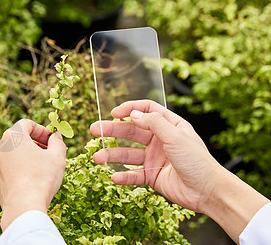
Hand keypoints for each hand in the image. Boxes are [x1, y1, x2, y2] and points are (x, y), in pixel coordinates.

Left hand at [0, 119, 66, 230]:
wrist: (23, 208)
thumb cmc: (41, 178)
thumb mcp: (57, 157)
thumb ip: (57, 142)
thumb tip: (56, 137)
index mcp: (12, 136)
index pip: (27, 124)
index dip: (42, 130)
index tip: (52, 140)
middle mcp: (0, 147)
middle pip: (19, 138)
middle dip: (36, 142)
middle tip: (50, 152)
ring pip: (14, 153)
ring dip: (29, 155)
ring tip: (44, 166)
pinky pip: (10, 166)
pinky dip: (21, 167)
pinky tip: (34, 178)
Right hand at [90, 100, 223, 212]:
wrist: (208, 191)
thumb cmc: (197, 161)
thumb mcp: (175, 136)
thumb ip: (153, 123)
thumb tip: (132, 114)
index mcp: (169, 125)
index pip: (145, 111)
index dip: (129, 109)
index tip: (114, 113)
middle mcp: (159, 140)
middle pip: (131, 131)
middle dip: (112, 131)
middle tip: (94, 130)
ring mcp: (154, 158)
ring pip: (127, 154)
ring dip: (111, 155)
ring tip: (97, 158)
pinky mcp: (152, 176)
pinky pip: (133, 174)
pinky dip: (123, 176)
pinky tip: (114, 177)